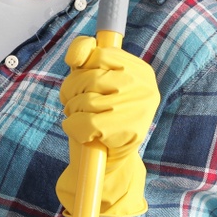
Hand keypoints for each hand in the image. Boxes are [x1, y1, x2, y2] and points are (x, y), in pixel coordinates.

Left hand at [55, 35, 159, 216]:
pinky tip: (81, 133)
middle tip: (75, 105)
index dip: (80, 69)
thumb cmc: (97, 117)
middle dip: (71, 93)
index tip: (80, 85)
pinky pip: (86, 122)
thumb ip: (84, 58)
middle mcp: (145, 86)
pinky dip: (74, 128)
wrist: (107, 162)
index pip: (100, 54)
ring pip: (86, 100)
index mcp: (140, 70)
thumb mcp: (90, 82)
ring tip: (80, 118)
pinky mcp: (128, 131)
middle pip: (89, 78)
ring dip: (72, 112)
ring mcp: (139, 108)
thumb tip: (76, 57)